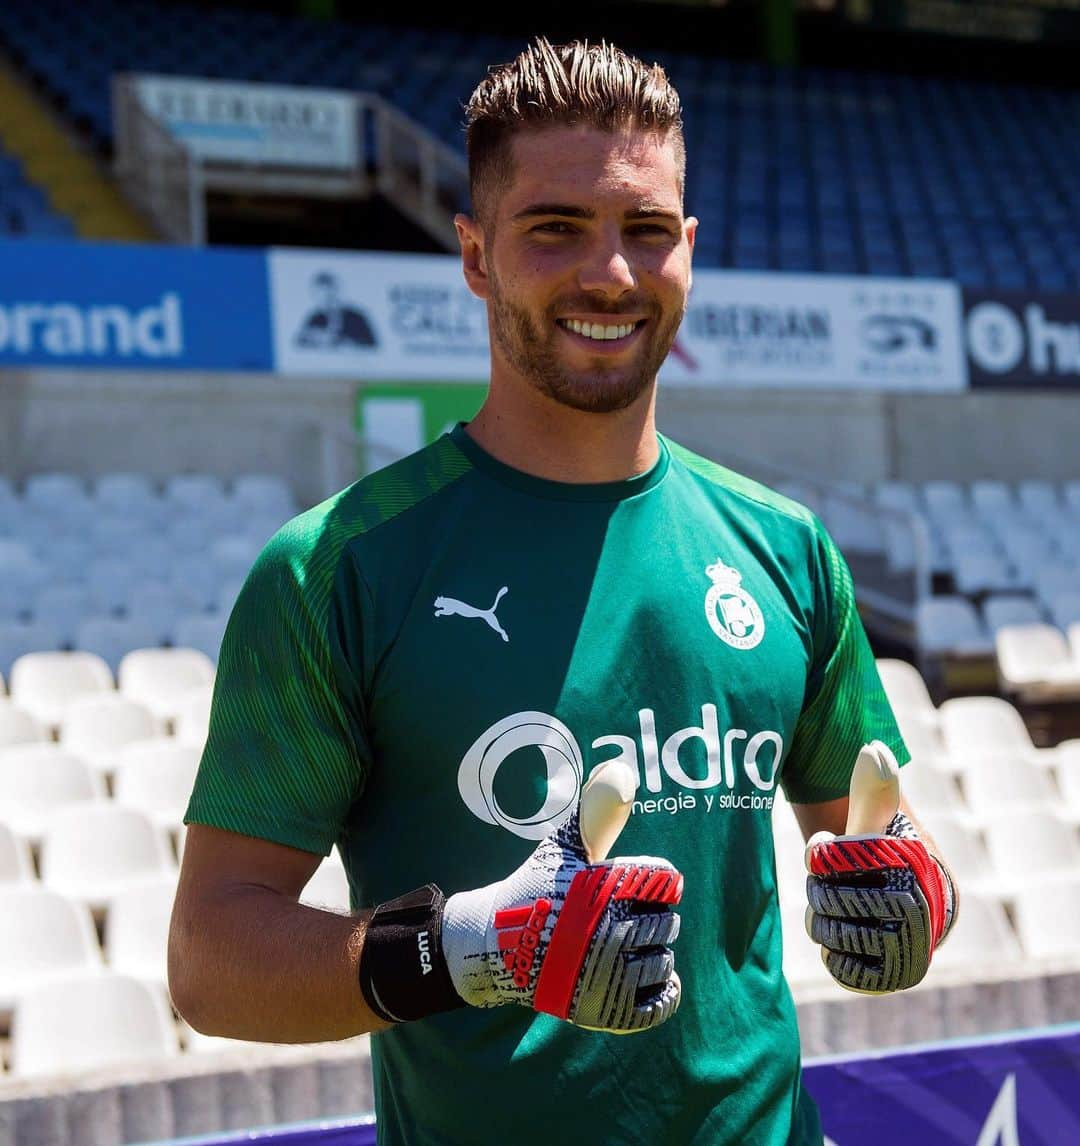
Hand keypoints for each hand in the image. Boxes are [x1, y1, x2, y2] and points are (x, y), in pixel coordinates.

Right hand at [441, 760, 683, 1032]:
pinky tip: (655, 976)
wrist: (496, 948)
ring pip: (665, 960)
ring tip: (629, 946)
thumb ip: (595, 813)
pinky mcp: (606, 1009)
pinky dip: (664, 990)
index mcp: (603, 889)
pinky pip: (659, 1002)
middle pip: (668, 922)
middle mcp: (608, 931)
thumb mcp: (562, 848)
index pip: (665, 881)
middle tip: (628, 917)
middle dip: (653, 917)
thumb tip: (620, 770)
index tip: (643, 886)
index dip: (657, 882)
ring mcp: (607, 974)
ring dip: (653, 953)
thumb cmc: (535, 890)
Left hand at [804, 742, 955, 993]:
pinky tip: (841, 936)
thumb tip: (875, 749)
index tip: (828, 843)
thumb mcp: (877, 818)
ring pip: (828, 931)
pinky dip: (831, 951)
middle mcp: (921, 917)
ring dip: (822, 918)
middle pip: (828, 899)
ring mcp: (906, 951)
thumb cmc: (884, 853)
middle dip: (821, 888)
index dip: (822, 853)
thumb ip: (874, 788)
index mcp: (917, 874)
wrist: (902, 902)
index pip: (838, 862)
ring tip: (838, 906)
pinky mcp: (889, 979)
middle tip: (834, 881)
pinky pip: (838, 966)